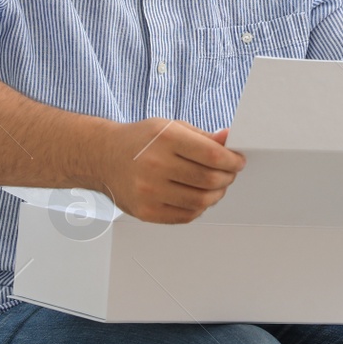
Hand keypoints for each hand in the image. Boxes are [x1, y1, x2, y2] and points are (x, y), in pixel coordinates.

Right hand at [95, 118, 245, 223]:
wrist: (104, 157)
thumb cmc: (140, 141)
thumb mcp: (170, 127)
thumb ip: (202, 137)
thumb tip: (229, 141)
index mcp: (164, 139)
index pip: (212, 155)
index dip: (232, 160)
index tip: (238, 161)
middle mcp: (155, 165)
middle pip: (209, 180)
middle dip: (227, 178)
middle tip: (229, 174)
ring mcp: (149, 191)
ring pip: (200, 201)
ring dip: (216, 195)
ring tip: (215, 186)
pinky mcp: (146, 211)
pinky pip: (186, 216)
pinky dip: (199, 208)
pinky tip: (197, 196)